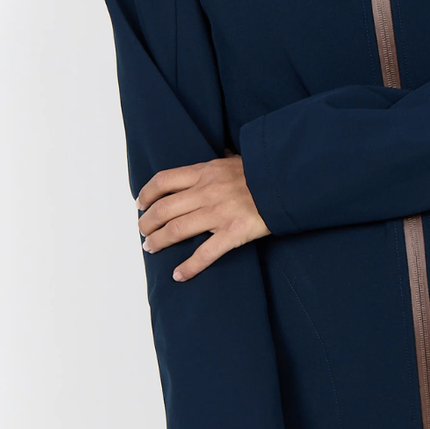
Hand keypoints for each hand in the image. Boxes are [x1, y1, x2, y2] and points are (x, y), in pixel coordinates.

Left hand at [136, 154, 268, 281]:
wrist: (289, 181)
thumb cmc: (265, 171)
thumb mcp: (238, 159)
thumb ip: (225, 161)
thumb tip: (224, 154)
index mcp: (206, 172)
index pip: (164, 180)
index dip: (147, 193)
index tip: (140, 203)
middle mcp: (207, 192)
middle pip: (164, 208)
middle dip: (147, 222)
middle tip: (143, 231)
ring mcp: (218, 213)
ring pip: (177, 229)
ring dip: (159, 240)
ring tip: (151, 247)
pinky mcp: (233, 233)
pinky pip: (205, 253)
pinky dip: (189, 267)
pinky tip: (178, 274)